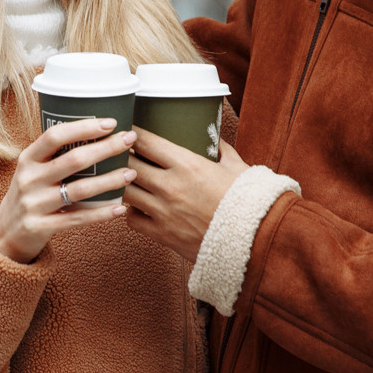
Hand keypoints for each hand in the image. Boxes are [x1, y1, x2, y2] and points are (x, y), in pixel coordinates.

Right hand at [0, 119, 136, 263]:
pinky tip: (120, 208)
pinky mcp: (41, 227)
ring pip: (80, 190)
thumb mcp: (32, 170)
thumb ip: (55, 155)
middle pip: (74, 160)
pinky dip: (101, 213)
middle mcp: (29, 179)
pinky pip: (78, 219)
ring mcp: (34, 204)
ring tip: (131, 173)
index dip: (84, 127)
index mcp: (27, 158)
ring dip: (110, 180)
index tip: (111, 122)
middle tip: (129, 140)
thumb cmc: (29, 194)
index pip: (55, 136)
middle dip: (106, 148)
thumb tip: (96, 132)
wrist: (5, 233)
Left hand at [123, 129, 247, 262]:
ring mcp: (163, 211)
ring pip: (125, 191)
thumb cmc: (247, 202)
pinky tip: (136, 205)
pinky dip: (130, 211)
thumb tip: (212, 138)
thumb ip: (221, 149)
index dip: (132, 133)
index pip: (146, 142)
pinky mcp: (161, 234)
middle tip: (119, 152)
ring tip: (123, 178)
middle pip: (128, 164)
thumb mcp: (237, 167)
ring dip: (122, 183)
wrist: (254, 241)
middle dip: (121, 156)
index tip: (127, 131)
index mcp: (188, 164)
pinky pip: (131, 219)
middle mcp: (170, 186)